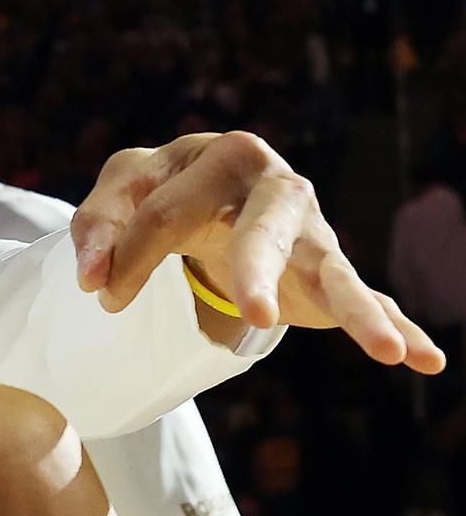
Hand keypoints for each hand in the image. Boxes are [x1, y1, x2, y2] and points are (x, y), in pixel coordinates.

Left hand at [72, 131, 444, 373]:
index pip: (169, 212)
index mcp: (223, 155)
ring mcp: (310, 231)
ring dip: (358, 311)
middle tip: (254, 312)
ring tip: (385, 349)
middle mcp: (278, 188)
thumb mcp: (123, 188)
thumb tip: (90, 284)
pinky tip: (425, 360)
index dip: (129, 258)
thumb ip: (97, 226)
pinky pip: (366, 300)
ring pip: (332, 270)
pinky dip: (399, 329)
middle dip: (257, 270)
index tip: (98, 295)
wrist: (213, 191)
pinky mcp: (325, 272)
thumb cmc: (164, 188)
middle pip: (263, 230)